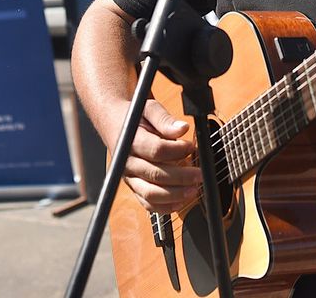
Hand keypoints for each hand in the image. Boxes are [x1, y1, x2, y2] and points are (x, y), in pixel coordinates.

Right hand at [118, 97, 202, 213]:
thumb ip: (165, 119)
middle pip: (155, 174)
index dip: (177, 151)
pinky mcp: (133, 187)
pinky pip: (148, 204)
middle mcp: (127, 162)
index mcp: (130, 140)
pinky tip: (181, 201)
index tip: (191, 146)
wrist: (116, 124)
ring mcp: (129, 178)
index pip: (156, 150)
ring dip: (175, 195)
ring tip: (194, 190)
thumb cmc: (136, 118)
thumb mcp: (149, 109)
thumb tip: (183, 129)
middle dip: (181, 177)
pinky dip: (165, 207)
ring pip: (151, 194)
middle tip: (199, 174)